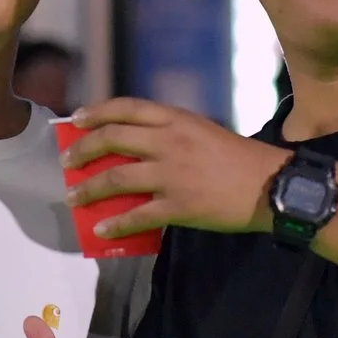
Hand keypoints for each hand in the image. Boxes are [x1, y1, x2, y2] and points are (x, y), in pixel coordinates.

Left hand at [62, 99, 290, 239]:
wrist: (270, 185)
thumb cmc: (239, 159)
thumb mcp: (203, 131)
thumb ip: (171, 133)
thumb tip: (136, 147)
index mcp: (177, 119)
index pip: (126, 108)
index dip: (96, 112)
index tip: (76, 119)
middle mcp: (170, 141)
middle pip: (112, 139)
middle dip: (83, 150)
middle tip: (67, 162)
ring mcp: (173, 174)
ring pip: (117, 178)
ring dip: (89, 189)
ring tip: (74, 198)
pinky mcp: (179, 206)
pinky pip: (137, 216)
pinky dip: (114, 224)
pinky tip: (101, 229)